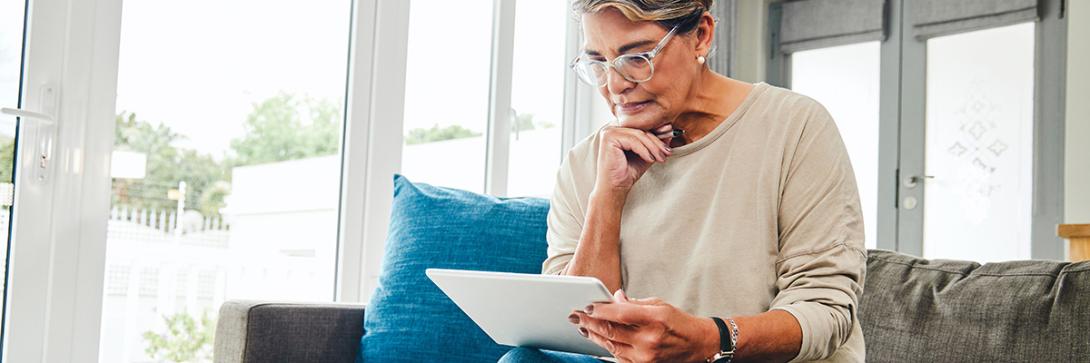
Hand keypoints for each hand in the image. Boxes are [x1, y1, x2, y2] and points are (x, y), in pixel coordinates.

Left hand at [571, 290, 718, 362]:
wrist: (699, 344)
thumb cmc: (678, 321)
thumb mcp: (659, 304)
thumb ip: (634, 303)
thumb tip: (613, 298)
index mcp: (655, 319)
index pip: (620, 314)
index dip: (600, 310)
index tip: (586, 306)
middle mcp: (649, 340)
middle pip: (611, 331)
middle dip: (589, 322)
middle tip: (574, 316)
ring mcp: (646, 356)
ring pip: (611, 345)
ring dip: (593, 335)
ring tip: (582, 326)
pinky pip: (619, 356)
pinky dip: (606, 346)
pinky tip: (597, 338)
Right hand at [595, 124, 674, 192]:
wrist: (615, 187)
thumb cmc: (628, 172)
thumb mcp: (647, 154)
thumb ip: (655, 142)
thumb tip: (669, 128)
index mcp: (619, 129)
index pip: (642, 127)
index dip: (657, 132)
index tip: (671, 138)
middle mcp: (612, 128)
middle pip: (641, 130)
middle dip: (657, 142)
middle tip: (668, 152)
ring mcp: (609, 132)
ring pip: (639, 135)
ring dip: (653, 147)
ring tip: (661, 158)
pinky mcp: (609, 138)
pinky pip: (633, 141)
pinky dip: (644, 151)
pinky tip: (650, 159)